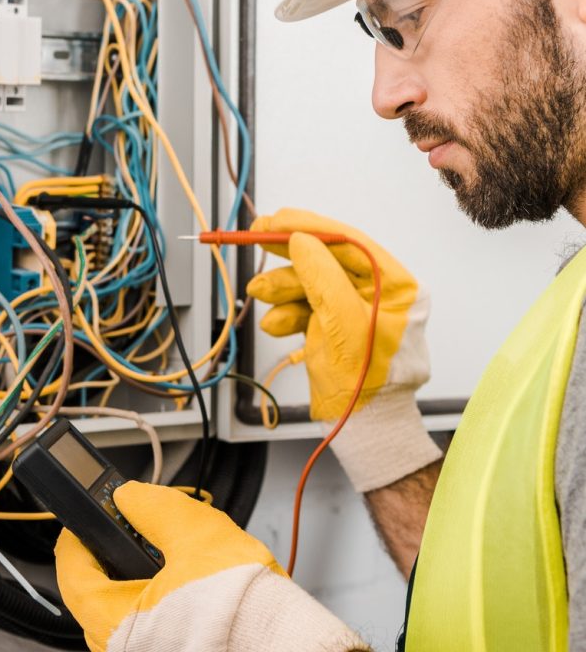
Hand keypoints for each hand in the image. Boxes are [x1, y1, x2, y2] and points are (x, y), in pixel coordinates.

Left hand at [55, 481, 364, 651]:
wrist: (288, 644)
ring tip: (178, 551)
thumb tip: (130, 496)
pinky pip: (154, 626)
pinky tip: (194, 583)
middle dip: (120, 551)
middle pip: (100, 590)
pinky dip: (165, 600)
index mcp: (113, 622)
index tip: (88, 514)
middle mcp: (122, 648)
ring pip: (130, 609)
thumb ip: (154, 508)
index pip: (72, 572)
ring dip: (146, 576)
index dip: (79, 534)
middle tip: (139, 525)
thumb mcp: (196, 533)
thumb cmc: (244, 607)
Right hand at [247, 209, 440, 490]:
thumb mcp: (342, 326)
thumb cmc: (366, 387)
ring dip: (282, 287)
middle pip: (327, 258)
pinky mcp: (334, 326)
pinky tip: (277, 324)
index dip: (311, 227)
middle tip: (257, 237)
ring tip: (260, 293)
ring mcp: (355, 310)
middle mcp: (379, 293)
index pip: (350, 242)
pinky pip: (306, 306)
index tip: (277, 220)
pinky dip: (287, 312)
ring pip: (310, 282)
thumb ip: (322, 277)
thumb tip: (301, 239)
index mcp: (397, 287)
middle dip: (290, 257)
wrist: (362, 433)